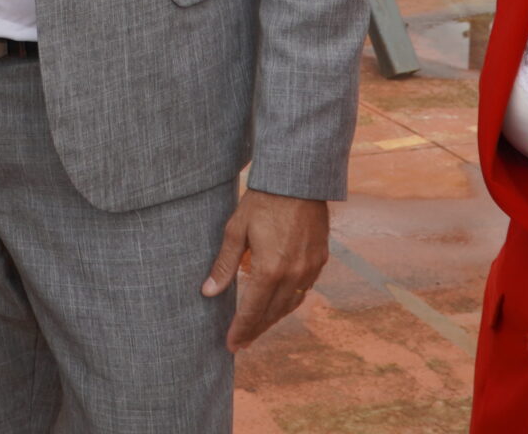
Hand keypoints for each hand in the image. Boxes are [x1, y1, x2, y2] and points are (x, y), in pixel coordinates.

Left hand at [201, 191, 328, 350]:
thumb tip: (208, 292)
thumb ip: (224, 265)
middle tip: (242, 343)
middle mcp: (293, 275)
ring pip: (290, 305)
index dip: (241, 330)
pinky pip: (303, 290)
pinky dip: (289, 302)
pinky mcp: (319, 260)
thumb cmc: (262, 202)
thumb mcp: (235, 230)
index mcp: (270, 270)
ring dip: (273, 319)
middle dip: (256, 330)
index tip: (231, 345)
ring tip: (257, 328)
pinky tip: (278, 303)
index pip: (253, 311)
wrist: (299, 182)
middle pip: (272, 314)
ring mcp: (310, 269)